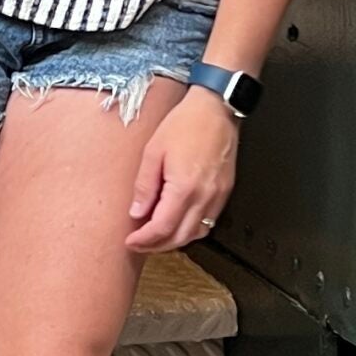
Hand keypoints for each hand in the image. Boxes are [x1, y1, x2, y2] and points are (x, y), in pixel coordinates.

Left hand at [124, 90, 238, 252]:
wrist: (215, 110)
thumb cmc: (186, 124)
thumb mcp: (153, 151)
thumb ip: (145, 186)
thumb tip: (137, 212)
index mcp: (185, 188)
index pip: (162, 228)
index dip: (144, 239)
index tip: (131, 240)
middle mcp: (204, 197)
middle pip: (180, 237)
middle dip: (157, 245)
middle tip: (140, 243)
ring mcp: (218, 196)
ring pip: (196, 234)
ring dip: (175, 240)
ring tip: (156, 236)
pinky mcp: (224, 192)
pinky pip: (208, 222)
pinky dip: (191, 229)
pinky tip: (178, 223)